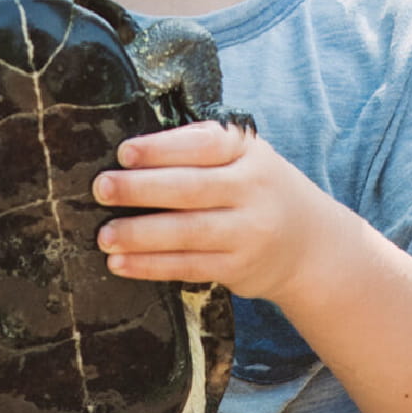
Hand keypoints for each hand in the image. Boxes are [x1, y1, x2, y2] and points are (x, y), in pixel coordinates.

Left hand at [91, 121, 333, 301]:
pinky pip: (188, 267)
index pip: (204, 144)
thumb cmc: (258, 190)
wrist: (309, 244)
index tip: (124, 153)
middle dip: (141, 189)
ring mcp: (248, 232)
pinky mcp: (238, 268)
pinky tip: (121, 263)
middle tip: (102, 188)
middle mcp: (253, 190)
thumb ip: (201, 147)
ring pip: (187, 232)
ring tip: (104, 235)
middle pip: (191, 189)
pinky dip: (151, 266)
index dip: (163, 149)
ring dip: (140, 234)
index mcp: (249, 152)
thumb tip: (132, 153)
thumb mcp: (245, 157)